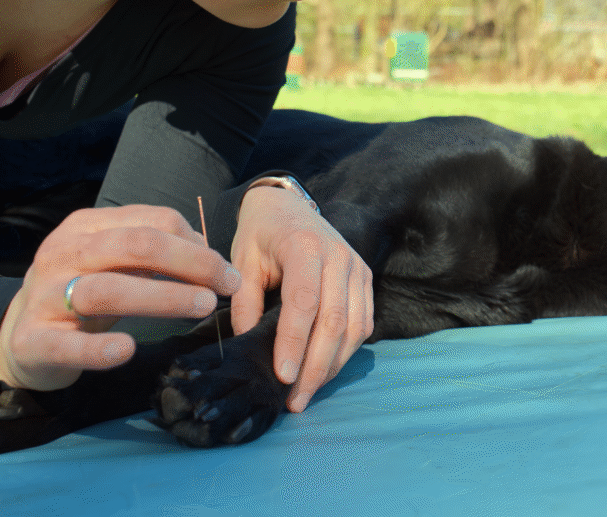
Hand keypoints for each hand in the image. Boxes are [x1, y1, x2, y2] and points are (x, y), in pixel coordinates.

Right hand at [0, 205, 240, 391]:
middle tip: (228, 286)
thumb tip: (211, 255)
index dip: (196, 243)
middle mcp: (63, 253)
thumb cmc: (83, 293)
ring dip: (162, 297)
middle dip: (191, 263)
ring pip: (106, 290)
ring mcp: (43, 296)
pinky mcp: (32, 340)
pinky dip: (99, 348)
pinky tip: (128, 349)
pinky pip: (66, 344)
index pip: (152, 222)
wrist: (21, 336)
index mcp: (87, 227)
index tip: (226, 270)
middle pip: (135, 246)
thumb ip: (155, 254)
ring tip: (202, 306)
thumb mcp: (115, 263)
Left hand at [231, 185, 372, 412]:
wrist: (287, 205)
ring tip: (308, 392)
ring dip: (332, 365)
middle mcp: (338, 257)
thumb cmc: (261, 234)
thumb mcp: (241, 260)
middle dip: (316, 366)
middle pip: (335, 321)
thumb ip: (243, 302)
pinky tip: (325, 370)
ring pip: (355, 327)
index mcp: (305, 248)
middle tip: (295, 400)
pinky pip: (364, 323)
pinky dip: (347, 352)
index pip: (304, 302)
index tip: (282, 376)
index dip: (295, 341)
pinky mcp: (365, 279)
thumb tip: (246, 346)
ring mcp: (357, 268)